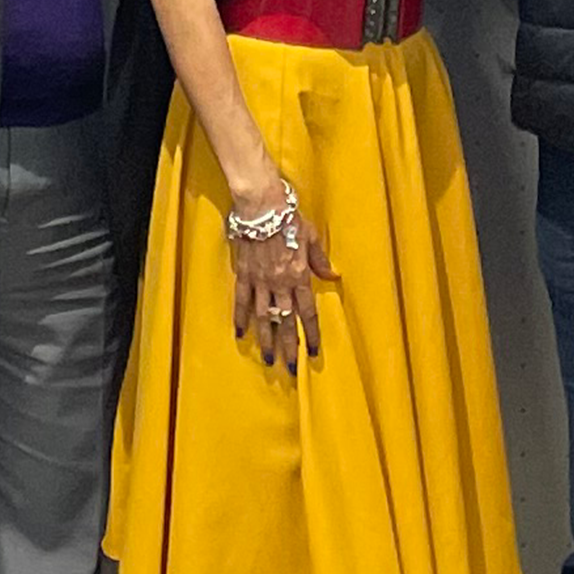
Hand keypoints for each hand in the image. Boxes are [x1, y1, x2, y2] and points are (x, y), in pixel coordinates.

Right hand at [225, 176, 335, 373]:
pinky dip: (241, 317)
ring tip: (268, 359)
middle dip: (288, 346)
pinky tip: (241, 333)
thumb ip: (320, 261)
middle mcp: (280, 283)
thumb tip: (332, 276)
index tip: (312, 352)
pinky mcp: (244, 274)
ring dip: (266, 339)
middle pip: (285, 321)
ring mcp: (260, 281)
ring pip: (264, 317)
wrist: (261, 205)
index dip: (310, 334)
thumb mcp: (312, 237)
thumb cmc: (290, 217)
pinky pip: (242, 300)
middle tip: (290, 368)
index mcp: (299, 276)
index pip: (306, 313)